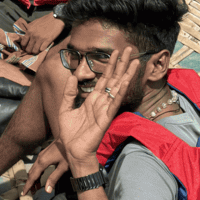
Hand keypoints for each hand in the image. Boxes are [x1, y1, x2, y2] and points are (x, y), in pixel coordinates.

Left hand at [17, 15, 65, 57]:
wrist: (56, 18)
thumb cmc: (45, 20)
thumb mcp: (34, 23)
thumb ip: (29, 29)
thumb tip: (26, 35)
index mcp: (29, 31)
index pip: (23, 43)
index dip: (24, 46)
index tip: (27, 46)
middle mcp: (33, 36)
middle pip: (28, 49)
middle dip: (30, 50)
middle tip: (32, 50)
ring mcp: (40, 39)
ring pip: (35, 51)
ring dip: (36, 51)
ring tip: (38, 49)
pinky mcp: (47, 41)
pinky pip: (42, 49)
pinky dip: (42, 49)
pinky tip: (43, 47)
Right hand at [21, 140, 68, 196]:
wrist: (69, 137)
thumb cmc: (68, 152)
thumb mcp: (63, 167)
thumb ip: (54, 178)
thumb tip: (47, 190)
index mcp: (42, 162)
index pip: (32, 177)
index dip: (27, 186)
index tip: (23, 193)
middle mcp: (39, 158)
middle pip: (31, 173)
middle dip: (30, 183)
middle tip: (32, 193)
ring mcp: (41, 155)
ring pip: (34, 169)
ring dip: (34, 178)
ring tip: (37, 187)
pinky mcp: (44, 153)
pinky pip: (37, 165)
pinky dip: (37, 172)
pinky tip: (41, 177)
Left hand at [54, 47, 141, 167]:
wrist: (72, 150)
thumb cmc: (70, 133)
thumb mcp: (65, 108)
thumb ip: (69, 92)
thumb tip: (73, 76)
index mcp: (93, 99)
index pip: (104, 79)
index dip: (109, 65)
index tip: (114, 52)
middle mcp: (102, 102)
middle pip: (114, 79)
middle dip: (121, 64)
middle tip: (128, 49)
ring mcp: (105, 109)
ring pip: (118, 88)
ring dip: (126, 74)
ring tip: (134, 61)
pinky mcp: (106, 118)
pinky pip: (114, 102)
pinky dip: (120, 91)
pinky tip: (126, 80)